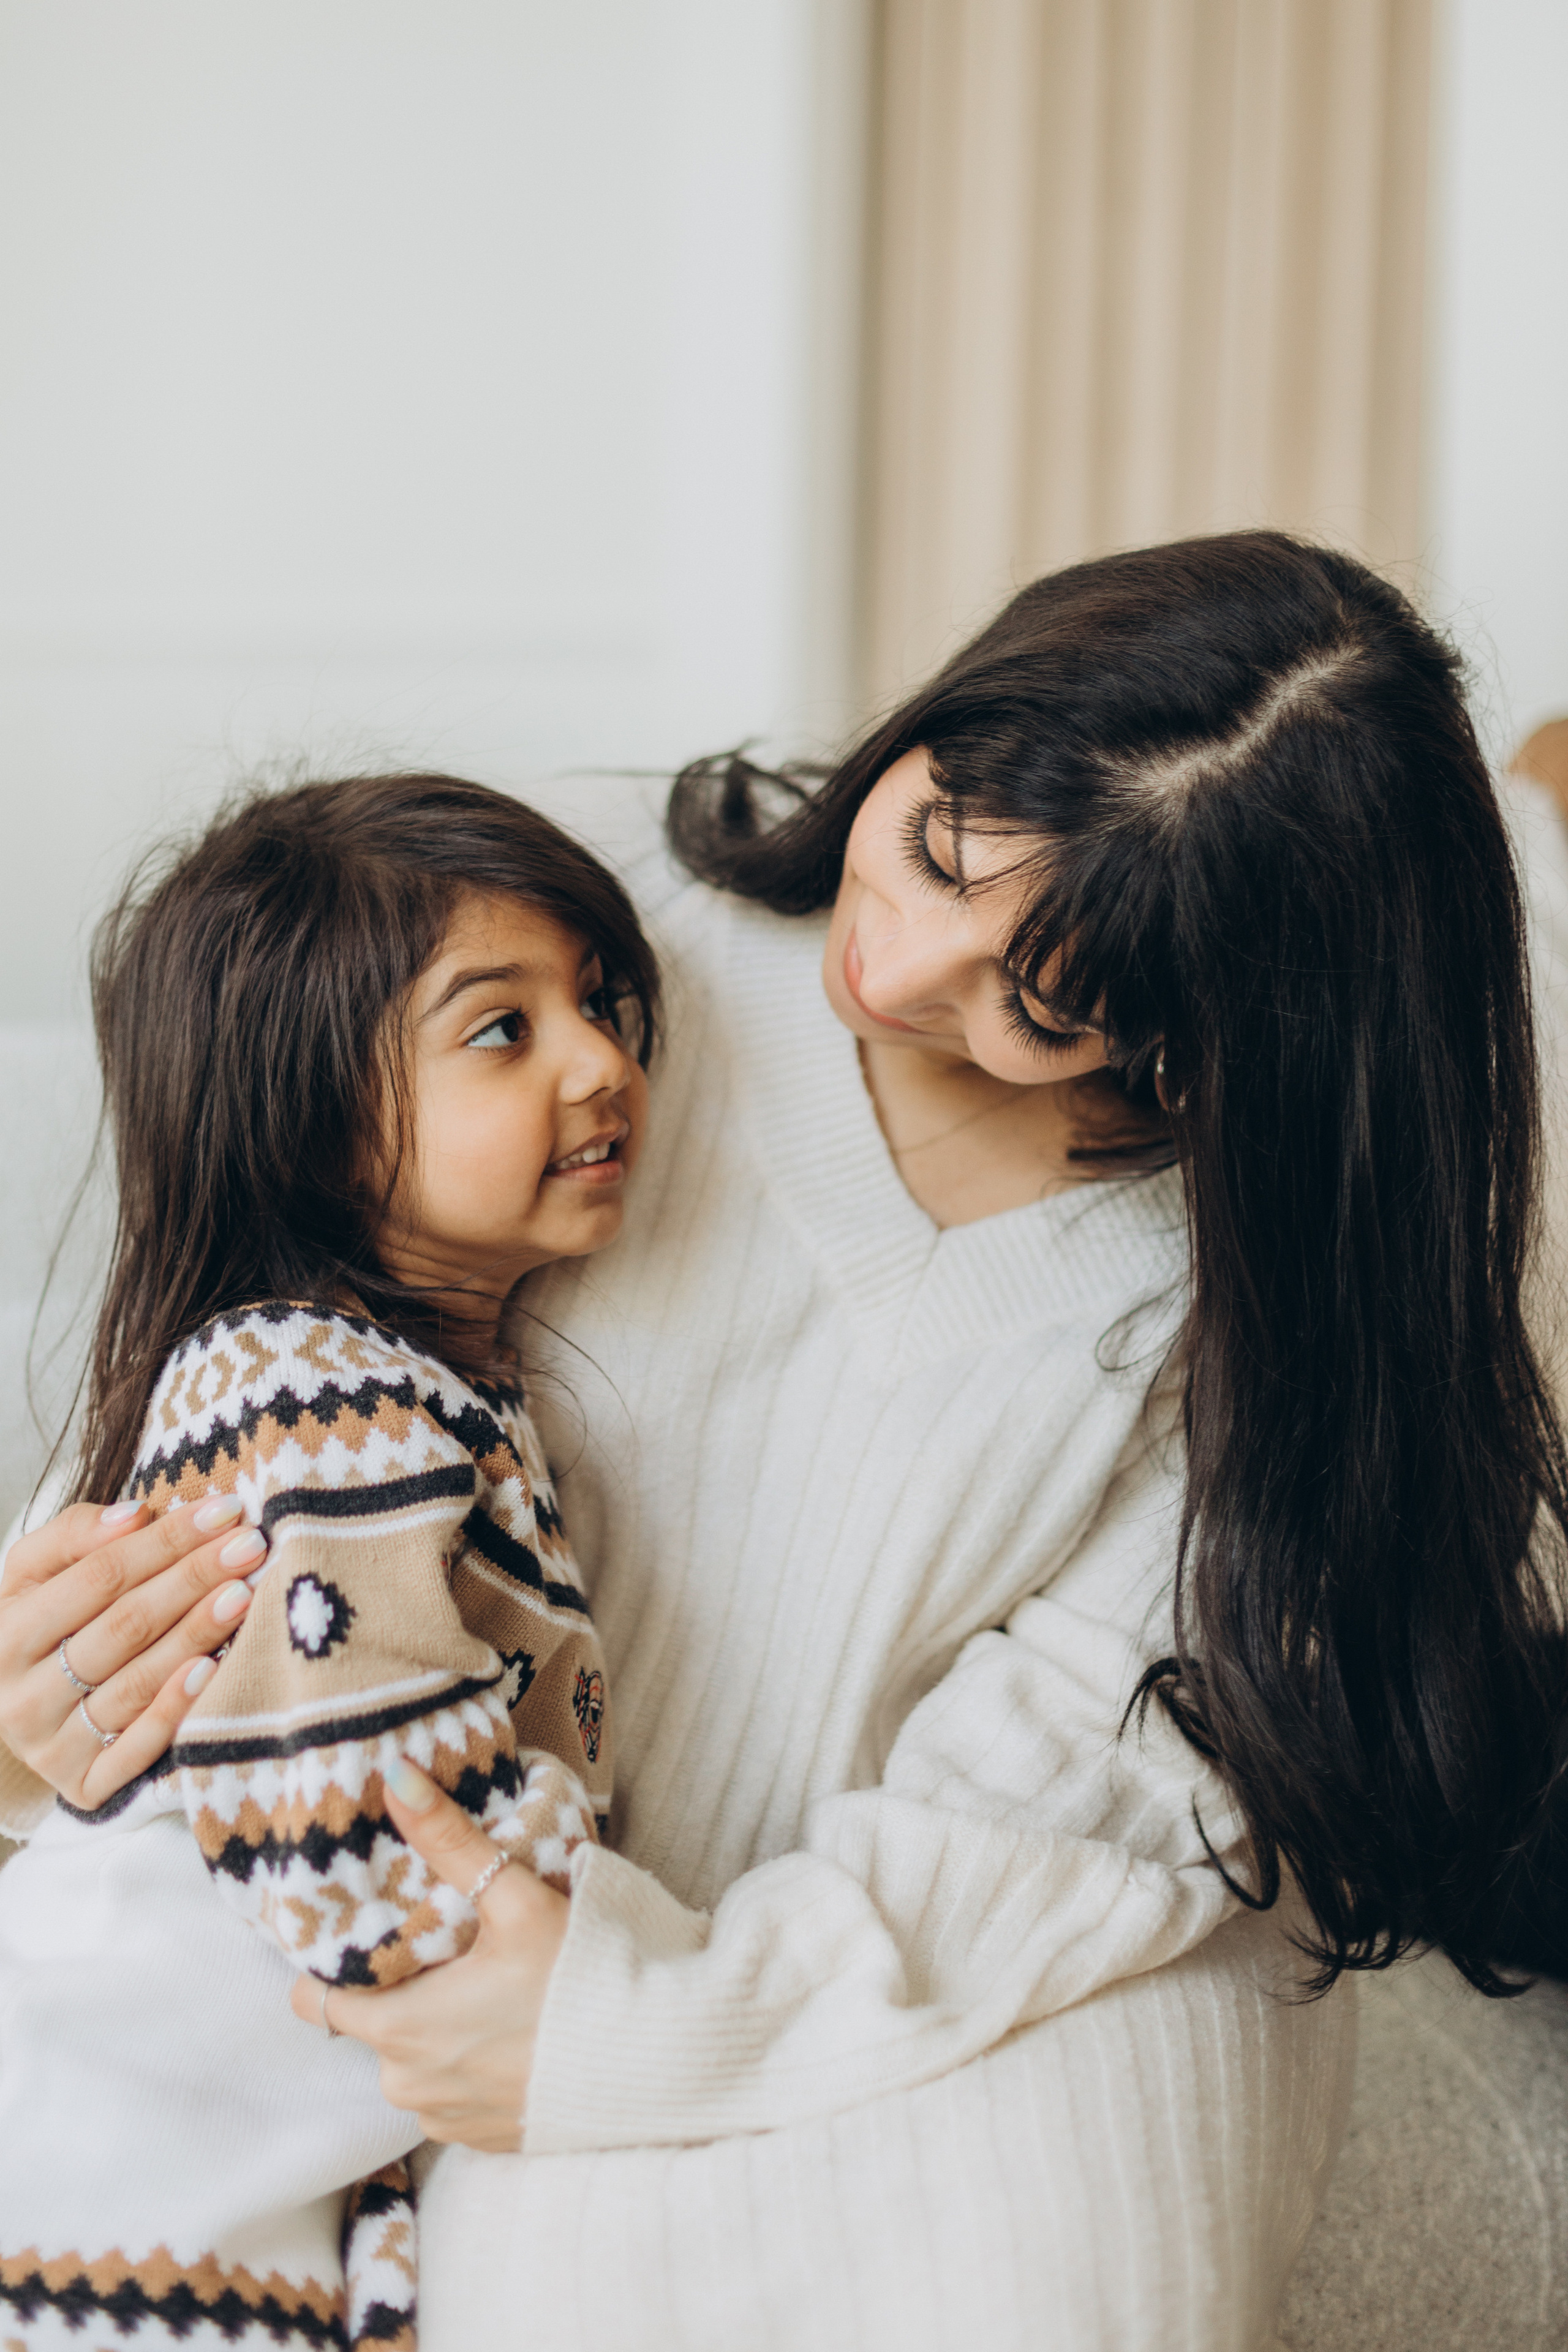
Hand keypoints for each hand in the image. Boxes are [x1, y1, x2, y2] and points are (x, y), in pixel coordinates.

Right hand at [0, 1498, 269, 1807]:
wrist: (20, 1707)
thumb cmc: (44, 1622)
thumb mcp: (36, 1572)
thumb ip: (76, 1534)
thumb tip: (136, 1515)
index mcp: (6, 1633)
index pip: (99, 1576)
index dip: (165, 1540)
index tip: (226, 1511)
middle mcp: (21, 1695)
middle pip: (124, 1626)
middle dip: (193, 1580)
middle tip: (251, 1548)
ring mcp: (51, 1746)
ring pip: (136, 1682)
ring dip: (195, 1635)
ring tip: (243, 1595)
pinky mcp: (83, 1786)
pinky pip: (136, 1749)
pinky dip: (174, 1709)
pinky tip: (211, 1670)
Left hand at [290, 1757, 569, 2151]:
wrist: (655, 2063)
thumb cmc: (579, 1981)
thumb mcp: (513, 1899)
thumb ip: (447, 1840)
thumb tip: (396, 1775)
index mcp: (401, 2029)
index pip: (317, 2001)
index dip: (330, 1964)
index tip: (358, 1932)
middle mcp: (409, 2085)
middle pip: (370, 2024)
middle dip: (396, 1987)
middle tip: (441, 1941)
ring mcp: (445, 2118)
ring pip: (410, 2059)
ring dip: (432, 2026)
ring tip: (480, 1980)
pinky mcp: (481, 2137)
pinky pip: (448, 2091)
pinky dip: (466, 2061)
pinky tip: (507, 2027)